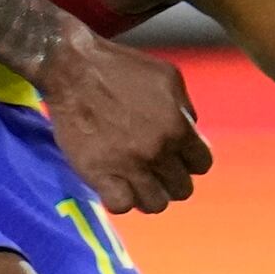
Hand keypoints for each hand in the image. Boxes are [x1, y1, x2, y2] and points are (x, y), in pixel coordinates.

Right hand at [36, 21, 213, 214]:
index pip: (202, 164)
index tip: (175, 156)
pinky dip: (120, 198)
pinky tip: (114, 184)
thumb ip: (185, 108)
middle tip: (153, 167)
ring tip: (135, 180)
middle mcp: (157, 150)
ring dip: (148, 193)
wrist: (72, 68)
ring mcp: (128, 165)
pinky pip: (121, 206)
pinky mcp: (98, 174)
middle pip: (182, 189)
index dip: (189, 161)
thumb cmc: (120, 67)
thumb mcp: (167, 77)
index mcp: (177, 126)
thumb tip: (191, 131)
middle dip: (170, 178)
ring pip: (155, 204)